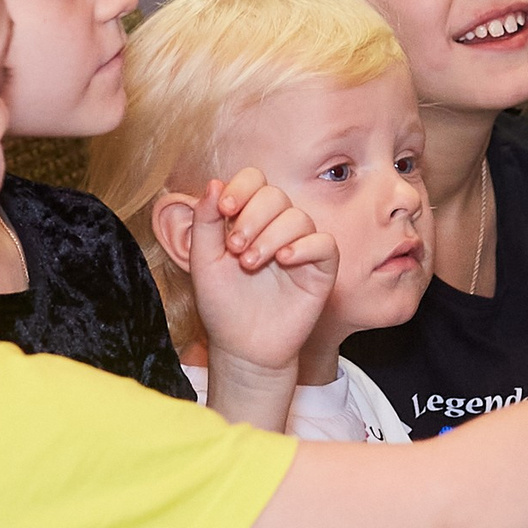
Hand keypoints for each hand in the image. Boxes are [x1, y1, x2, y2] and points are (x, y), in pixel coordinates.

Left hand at [187, 169, 336, 373]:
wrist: (242, 346)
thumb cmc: (222, 304)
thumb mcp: (203, 260)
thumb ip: (205, 221)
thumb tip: (214, 183)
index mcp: (249, 218)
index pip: (254, 181)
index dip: (241, 187)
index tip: (224, 209)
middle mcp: (277, 227)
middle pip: (275, 196)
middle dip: (252, 217)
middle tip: (235, 248)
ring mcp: (301, 247)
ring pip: (298, 218)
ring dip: (272, 235)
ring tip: (250, 263)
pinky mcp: (321, 269)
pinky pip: (324, 244)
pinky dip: (304, 247)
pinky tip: (283, 261)